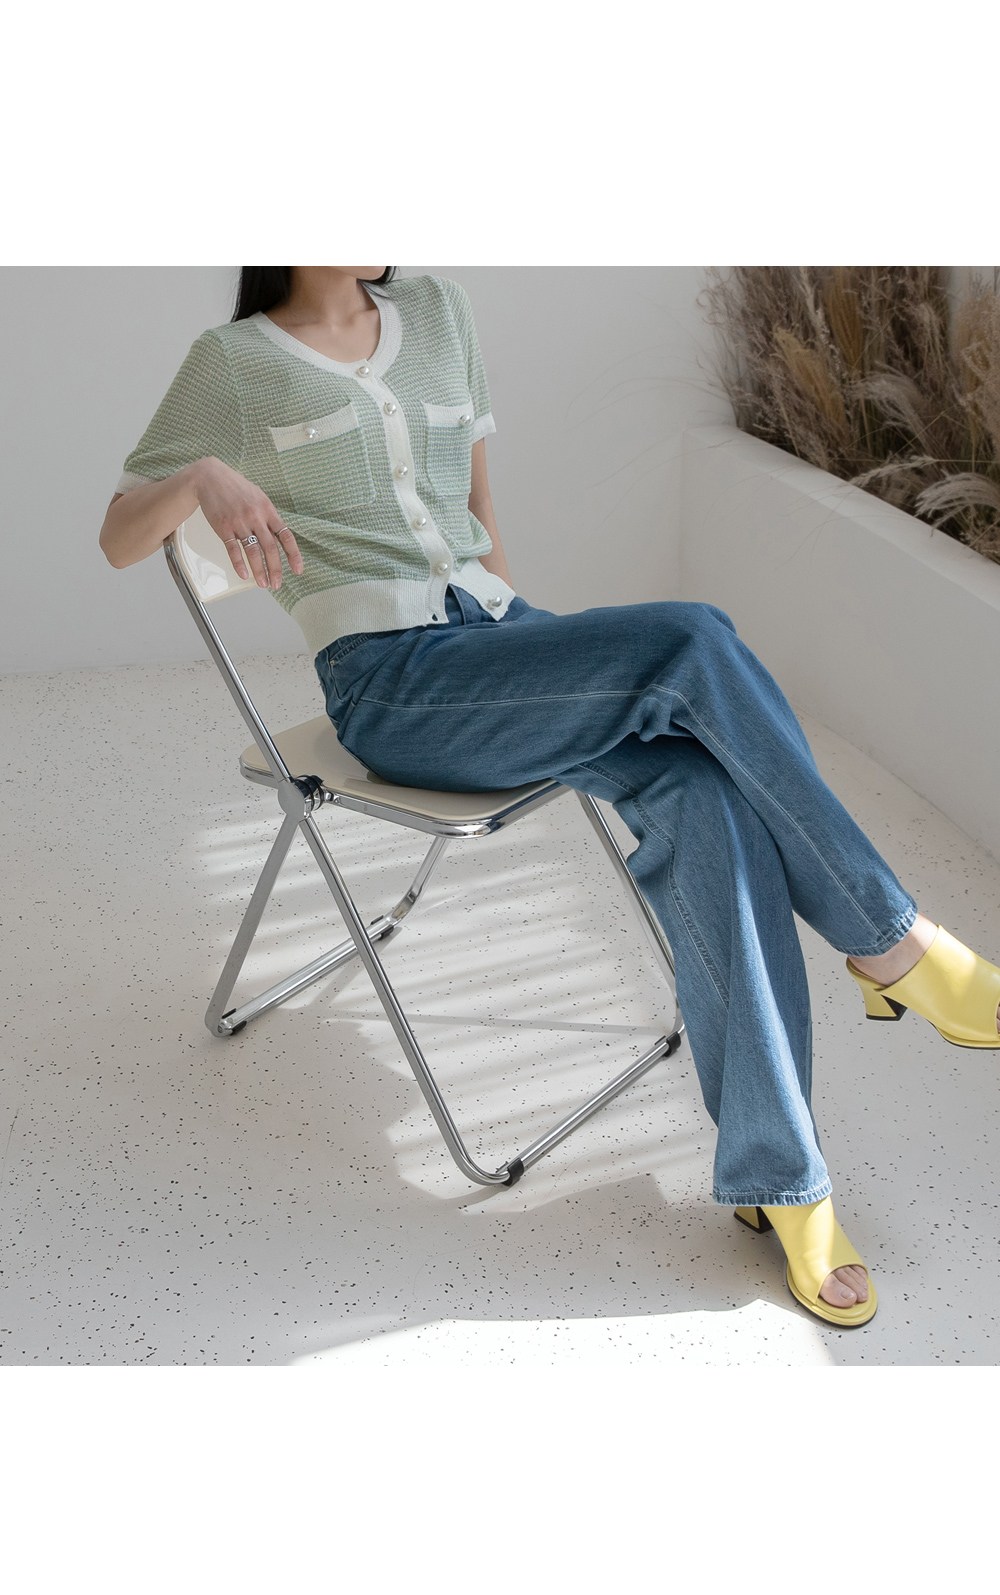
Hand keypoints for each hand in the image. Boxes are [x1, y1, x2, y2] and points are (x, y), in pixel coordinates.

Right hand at [194, 457, 304, 588]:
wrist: (210, 478)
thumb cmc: (236, 487)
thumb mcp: (258, 496)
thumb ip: (269, 515)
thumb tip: (279, 534)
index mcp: (268, 510)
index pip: (285, 535)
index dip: (293, 554)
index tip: (298, 570)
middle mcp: (256, 517)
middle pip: (270, 548)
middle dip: (275, 569)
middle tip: (277, 584)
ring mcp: (239, 523)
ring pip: (252, 552)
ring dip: (259, 570)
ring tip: (263, 584)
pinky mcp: (224, 527)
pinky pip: (233, 549)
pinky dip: (239, 563)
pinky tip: (244, 574)